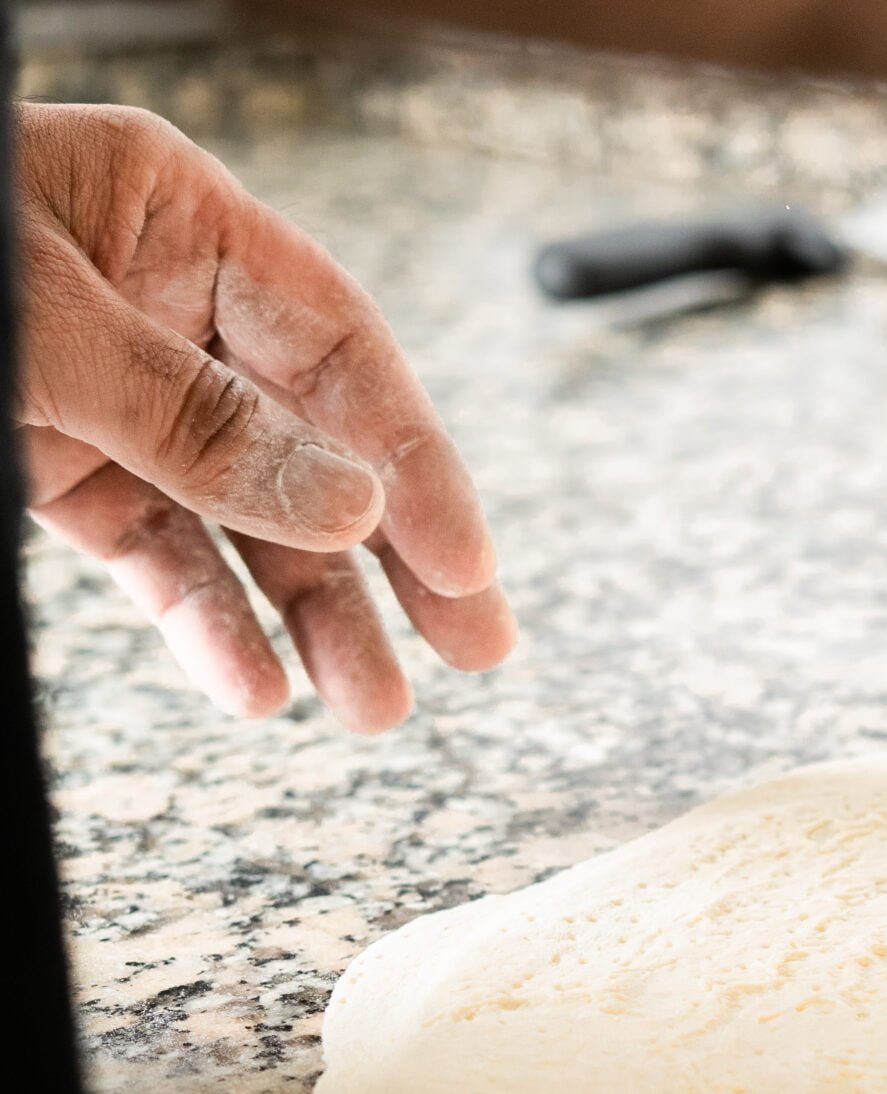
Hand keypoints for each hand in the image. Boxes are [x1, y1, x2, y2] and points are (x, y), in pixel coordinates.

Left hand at [15, 102, 510, 731]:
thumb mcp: (44, 333)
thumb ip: (199, 421)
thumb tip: (350, 508)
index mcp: (173, 221)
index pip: (339, 352)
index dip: (413, 462)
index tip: (464, 566)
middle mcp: (159, 307)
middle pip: (313, 446)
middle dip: (391, 561)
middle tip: (473, 654)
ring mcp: (109, 392)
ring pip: (240, 518)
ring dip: (307, 616)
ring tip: (368, 710)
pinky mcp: (55, 463)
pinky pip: (150, 551)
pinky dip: (198, 620)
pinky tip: (250, 683)